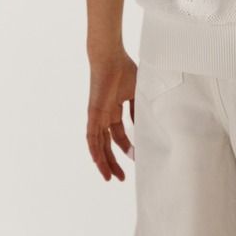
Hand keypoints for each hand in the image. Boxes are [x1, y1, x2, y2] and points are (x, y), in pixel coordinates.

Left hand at [86, 47, 136, 181]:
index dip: (127, 146)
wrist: (110, 57)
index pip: (119, 133)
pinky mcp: (93, 114)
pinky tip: (98, 163)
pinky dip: (94, 150)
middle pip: (108, 144)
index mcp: (115, 109)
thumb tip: (142, 125)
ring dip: (104, 162)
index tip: (136, 156)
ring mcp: (98, 116)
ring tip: (110, 178)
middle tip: (121, 177)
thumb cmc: (124, 69)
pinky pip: (92, 137)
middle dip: (114, 161)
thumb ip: (138, 108)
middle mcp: (105, 115)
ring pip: (99, 145)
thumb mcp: (137, 92)